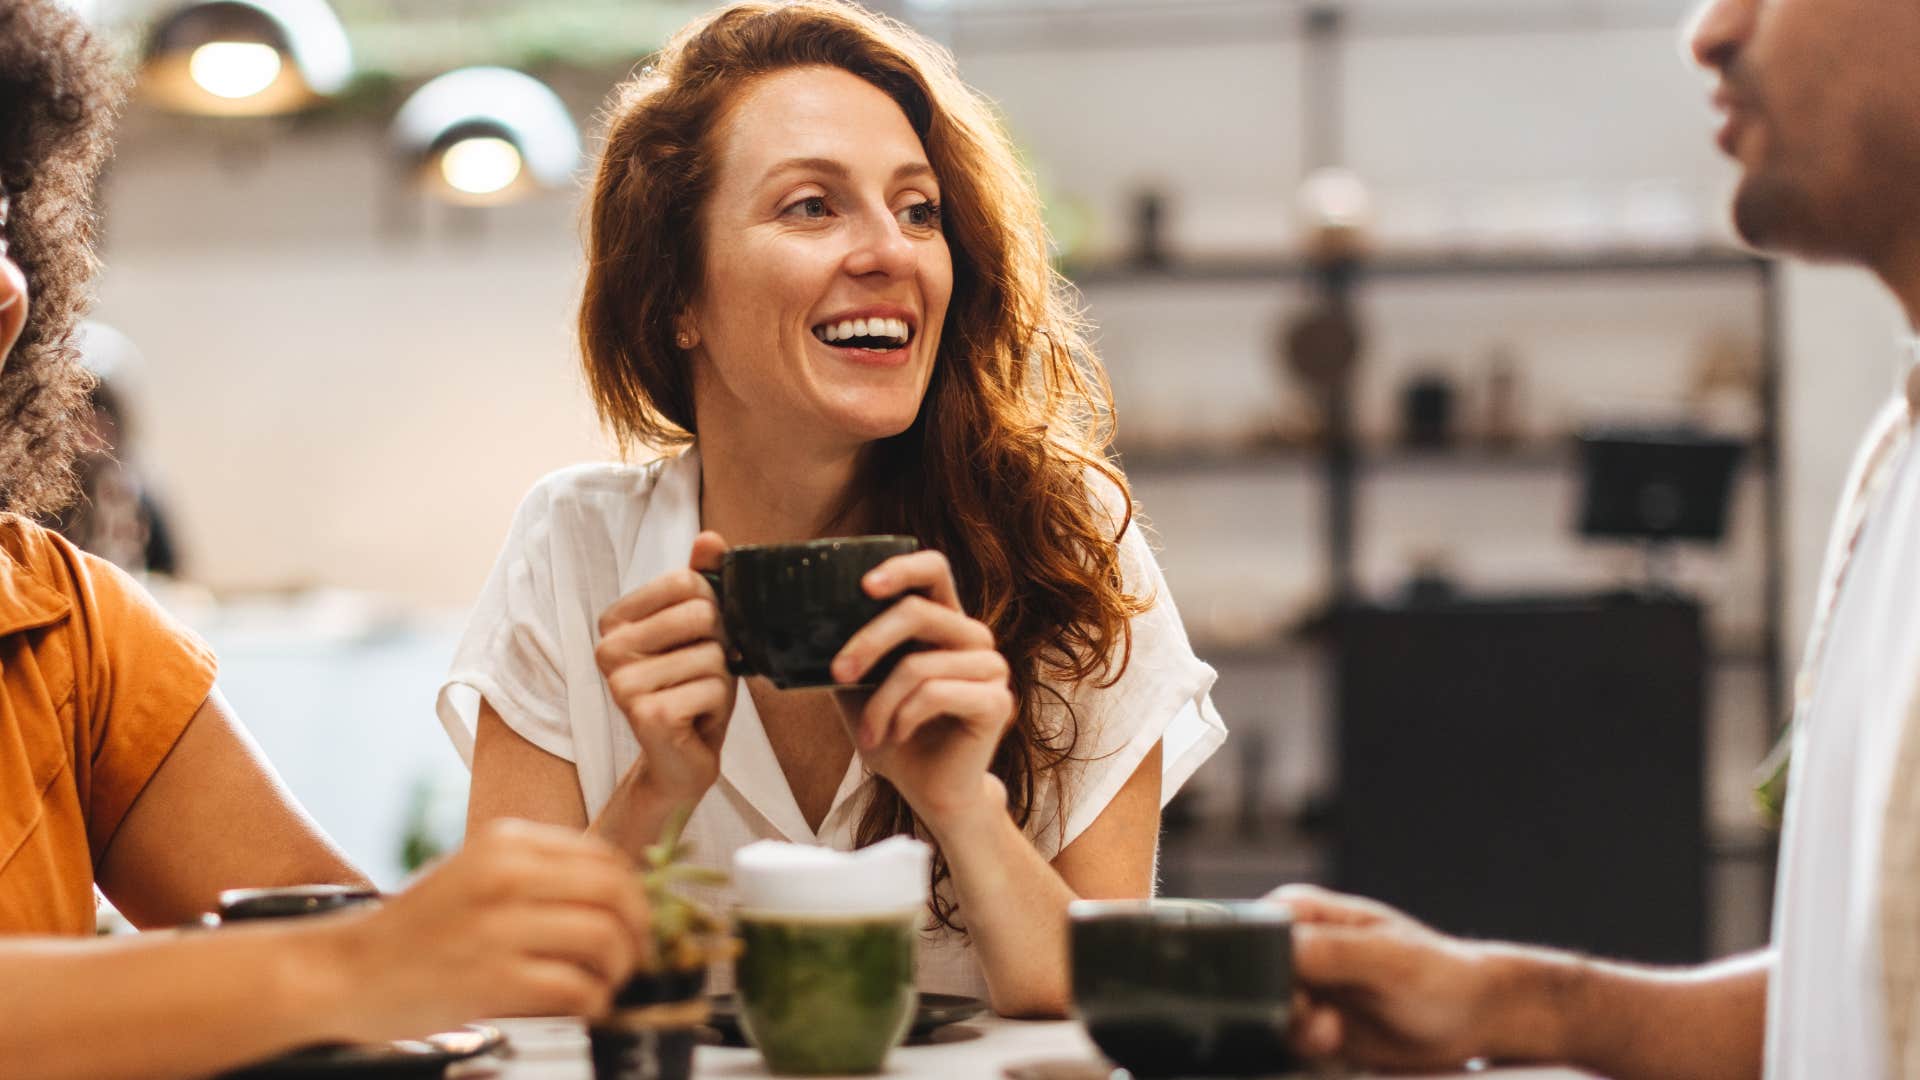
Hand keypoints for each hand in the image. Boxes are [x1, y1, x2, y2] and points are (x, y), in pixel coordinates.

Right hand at [319, 819, 650, 1040]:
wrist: (345, 971)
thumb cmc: (416, 931)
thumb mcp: (477, 875)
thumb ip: (537, 874)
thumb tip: (616, 894)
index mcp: (506, 841)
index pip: (605, 854)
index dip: (635, 890)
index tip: (636, 917)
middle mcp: (505, 874)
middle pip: (616, 891)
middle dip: (639, 928)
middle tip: (635, 954)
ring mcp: (498, 926)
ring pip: (604, 937)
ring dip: (620, 967)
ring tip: (608, 983)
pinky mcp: (492, 978)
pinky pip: (575, 986)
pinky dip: (593, 1000)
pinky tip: (585, 1006)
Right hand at [595, 531, 736, 804]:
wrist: (680, 761)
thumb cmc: (691, 689)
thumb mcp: (701, 631)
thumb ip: (702, 582)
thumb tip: (709, 539)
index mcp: (615, 620)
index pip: (685, 581)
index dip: (713, 609)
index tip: (699, 640)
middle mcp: (608, 649)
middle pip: (703, 614)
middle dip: (720, 647)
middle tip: (702, 675)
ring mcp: (622, 684)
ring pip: (713, 656)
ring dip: (721, 682)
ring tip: (697, 700)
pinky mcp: (645, 714)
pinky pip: (714, 689)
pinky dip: (719, 707)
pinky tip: (695, 720)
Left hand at [829, 549, 1014, 830]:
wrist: (930, 792)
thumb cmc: (894, 735)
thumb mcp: (860, 688)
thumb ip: (849, 652)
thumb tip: (806, 625)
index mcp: (945, 623)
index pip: (934, 569)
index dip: (901, 567)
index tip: (864, 585)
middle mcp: (974, 638)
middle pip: (918, 612)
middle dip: (868, 643)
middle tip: (837, 673)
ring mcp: (991, 669)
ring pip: (919, 664)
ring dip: (881, 704)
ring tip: (869, 734)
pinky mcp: (996, 703)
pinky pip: (936, 694)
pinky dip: (904, 718)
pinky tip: (897, 736)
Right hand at [1271, 883, 1515, 1071]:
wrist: (1472, 1018)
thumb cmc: (1441, 974)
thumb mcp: (1387, 959)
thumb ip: (1333, 951)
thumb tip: (1280, 949)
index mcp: (1304, 911)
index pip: (1253, 929)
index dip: (1258, 961)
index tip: (1292, 986)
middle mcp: (1298, 945)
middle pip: (1252, 976)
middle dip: (1280, 1003)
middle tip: (1317, 1014)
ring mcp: (1304, 985)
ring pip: (1265, 1011)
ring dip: (1296, 1029)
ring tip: (1333, 1032)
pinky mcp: (1312, 1021)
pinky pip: (1285, 1038)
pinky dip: (1306, 1047)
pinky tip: (1336, 1042)